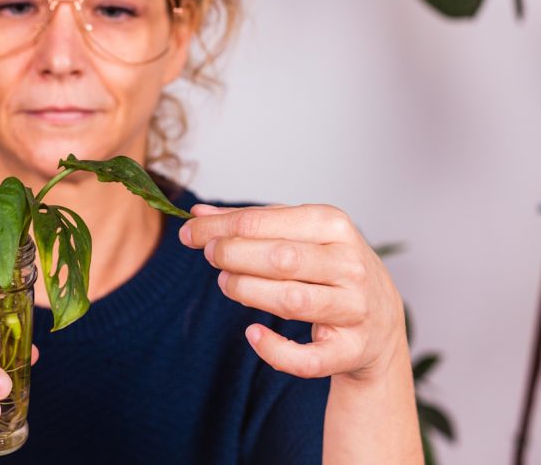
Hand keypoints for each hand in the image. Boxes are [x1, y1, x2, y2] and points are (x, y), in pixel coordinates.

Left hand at [178, 203, 406, 381]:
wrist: (381, 320)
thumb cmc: (330, 267)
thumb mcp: (299, 233)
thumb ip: (251, 223)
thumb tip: (198, 214)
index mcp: (333, 225)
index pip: (263, 222)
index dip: (218, 228)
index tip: (190, 234)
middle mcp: (349, 265)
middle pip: (279, 259)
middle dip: (233, 256)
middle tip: (211, 257)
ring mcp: (354, 309)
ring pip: (291, 301)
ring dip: (247, 292)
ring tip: (227, 284)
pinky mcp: (350, 350)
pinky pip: (307, 357)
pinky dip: (275, 350)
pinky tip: (253, 334)